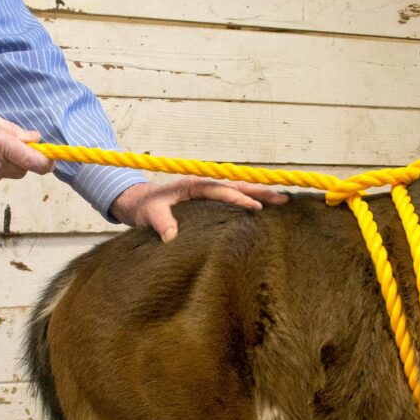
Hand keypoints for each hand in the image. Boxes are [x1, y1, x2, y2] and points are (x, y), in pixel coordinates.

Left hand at [110, 176, 287, 240]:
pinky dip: (249, 199)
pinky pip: (233, 197)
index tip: (255, 207)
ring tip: (282, 201)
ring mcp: (207, 190)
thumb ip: (160, 223)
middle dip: (260, 191)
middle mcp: (204, 183)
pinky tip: (263, 207)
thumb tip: (171, 235)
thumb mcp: (149, 214)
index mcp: (193, 184)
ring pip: (238, 189)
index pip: (220, 190)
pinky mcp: (208, 199)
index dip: (238, 198)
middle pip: (237, 185)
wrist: (137, 201)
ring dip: (259, 194)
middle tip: (283, 199)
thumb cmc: (143, 207)